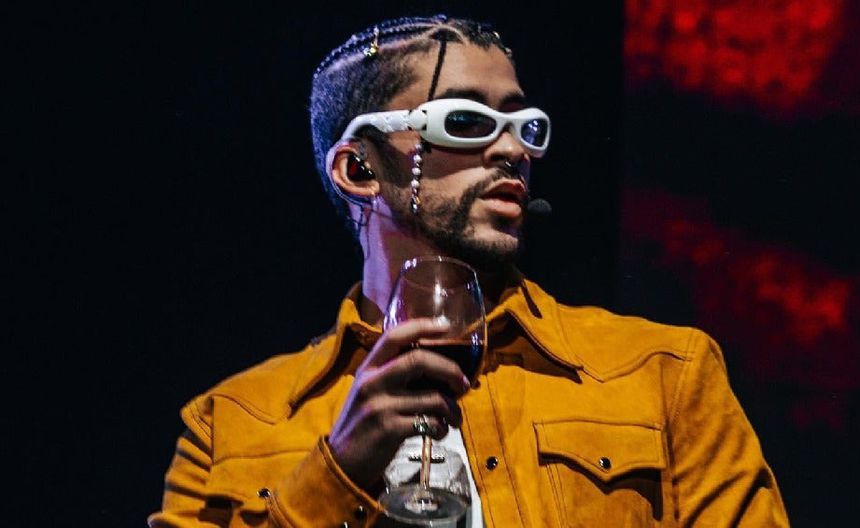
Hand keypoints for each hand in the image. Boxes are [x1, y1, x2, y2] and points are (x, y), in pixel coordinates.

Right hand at [327, 318, 470, 490]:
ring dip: (453, 409)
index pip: (394, 336)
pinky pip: (429, 422)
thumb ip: (393, 375)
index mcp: (368, 368)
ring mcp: (380, 405)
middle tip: (464, 383)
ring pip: (433, 397)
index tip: (446, 326)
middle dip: (450, 370)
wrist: (340, 462)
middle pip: (419, 360)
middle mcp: (372, 382)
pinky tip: (439, 432)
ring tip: (454, 418)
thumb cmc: (363, 424)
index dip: (422, 326)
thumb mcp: (370, 391)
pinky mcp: (389, 430)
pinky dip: (442, 428)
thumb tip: (438, 368)